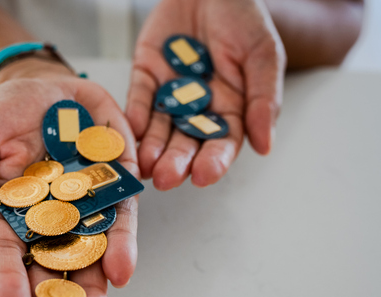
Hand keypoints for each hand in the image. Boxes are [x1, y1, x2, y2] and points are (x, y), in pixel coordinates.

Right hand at [0, 58, 139, 296]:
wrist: (49, 88)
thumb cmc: (3, 116)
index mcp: (3, 218)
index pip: (1, 260)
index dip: (5, 291)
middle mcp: (44, 226)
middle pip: (47, 277)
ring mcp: (83, 213)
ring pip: (87, 265)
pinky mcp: (117, 194)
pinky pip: (119, 225)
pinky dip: (119, 248)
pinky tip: (118, 272)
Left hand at [126, 0, 285, 189]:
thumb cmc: (244, 18)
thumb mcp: (263, 55)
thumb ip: (263, 100)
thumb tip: (265, 146)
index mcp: (230, 109)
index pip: (221, 144)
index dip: (214, 162)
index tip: (204, 176)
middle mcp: (197, 109)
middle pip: (185, 143)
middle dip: (176, 162)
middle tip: (165, 178)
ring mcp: (169, 95)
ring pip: (158, 129)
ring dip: (150, 148)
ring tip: (144, 165)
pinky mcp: (145, 78)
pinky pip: (138, 101)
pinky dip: (134, 116)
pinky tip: (131, 131)